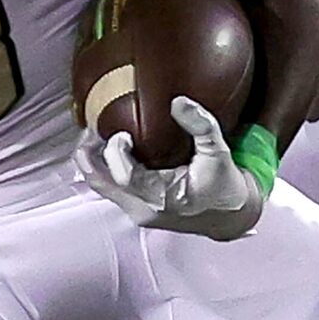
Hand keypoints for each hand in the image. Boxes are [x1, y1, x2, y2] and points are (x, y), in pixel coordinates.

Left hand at [74, 97, 264, 240]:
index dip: (115, 152)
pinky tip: (110, 149)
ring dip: (94, 160)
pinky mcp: (136, 210)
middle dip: (89, 154)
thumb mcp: (218, 152)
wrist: (229, 218)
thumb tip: (178, 101)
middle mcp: (145, 210)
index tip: (123, 133)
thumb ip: (201, 125)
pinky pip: (110, 189)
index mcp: (164, 198)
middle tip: (90, 129)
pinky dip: (104, 168)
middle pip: (100, 183)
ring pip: (101, 187)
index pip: (124, 177)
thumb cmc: (224, 188)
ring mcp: (137, 212)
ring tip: (95, 135)